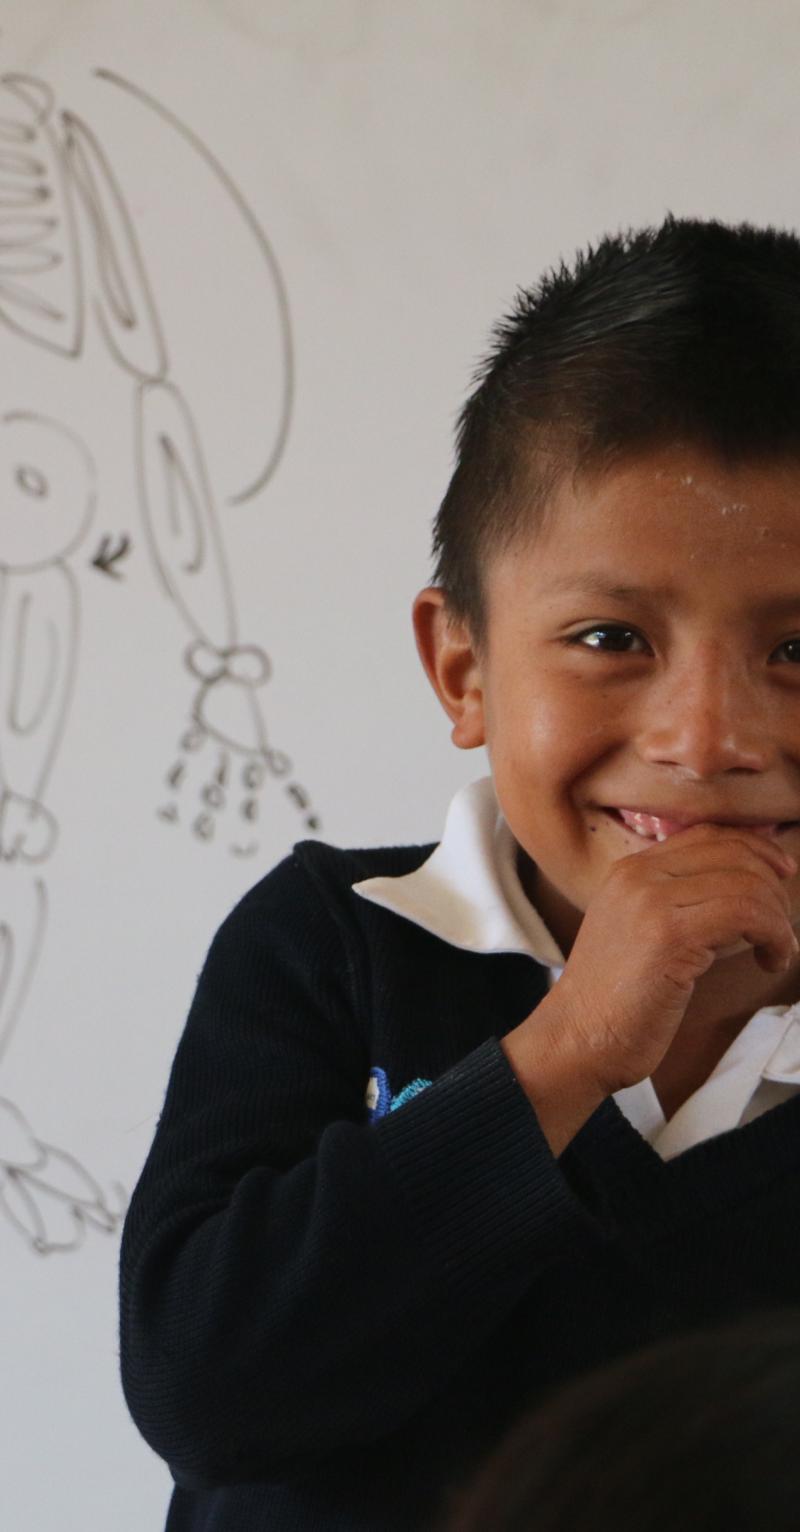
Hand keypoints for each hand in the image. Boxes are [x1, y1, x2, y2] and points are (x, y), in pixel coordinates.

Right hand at [552, 825, 797, 1095]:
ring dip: (778, 918)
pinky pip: (745, 914)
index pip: (708, 835)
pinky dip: (774, 936)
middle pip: (732, 852)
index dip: (756, 849)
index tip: (782, 876)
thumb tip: (748, 892)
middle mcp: (638, 876)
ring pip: (746, 884)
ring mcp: (651, 902)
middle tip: (780, 927)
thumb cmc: (615, 1001)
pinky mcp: (669, 936)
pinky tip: (771, 960)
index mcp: (629, 870)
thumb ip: (679, 904)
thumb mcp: (640, 933)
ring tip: (777, 950)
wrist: (576, 1039)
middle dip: (773, 887)